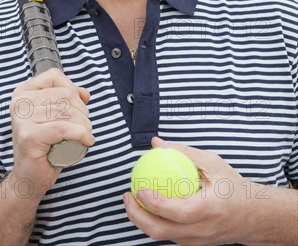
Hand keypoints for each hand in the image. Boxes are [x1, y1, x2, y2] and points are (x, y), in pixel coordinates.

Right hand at [10, 68, 94, 200]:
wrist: (29, 177)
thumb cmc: (44, 146)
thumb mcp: (56, 117)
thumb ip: (69, 100)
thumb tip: (85, 93)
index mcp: (23, 93)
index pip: (54, 76)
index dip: (72, 89)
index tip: (77, 106)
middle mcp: (19, 103)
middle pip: (64, 94)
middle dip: (82, 110)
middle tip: (84, 126)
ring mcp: (22, 119)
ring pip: (67, 112)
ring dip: (84, 124)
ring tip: (85, 135)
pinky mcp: (29, 136)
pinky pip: (64, 129)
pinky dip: (81, 134)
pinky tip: (87, 141)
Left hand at [124, 137, 261, 245]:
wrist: (252, 215)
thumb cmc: (232, 186)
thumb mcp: (212, 162)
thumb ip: (184, 152)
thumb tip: (156, 143)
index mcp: (209, 209)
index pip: (177, 212)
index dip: (155, 203)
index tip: (139, 188)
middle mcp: (201, 230)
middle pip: (161, 231)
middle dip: (137, 216)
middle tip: (127, 195)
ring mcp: (196, 241)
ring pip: (161, 236)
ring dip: (142, 219)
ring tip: (132, 199)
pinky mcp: (192, 244)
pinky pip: (168, 234)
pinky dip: (153, 221)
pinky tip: (146, 205)